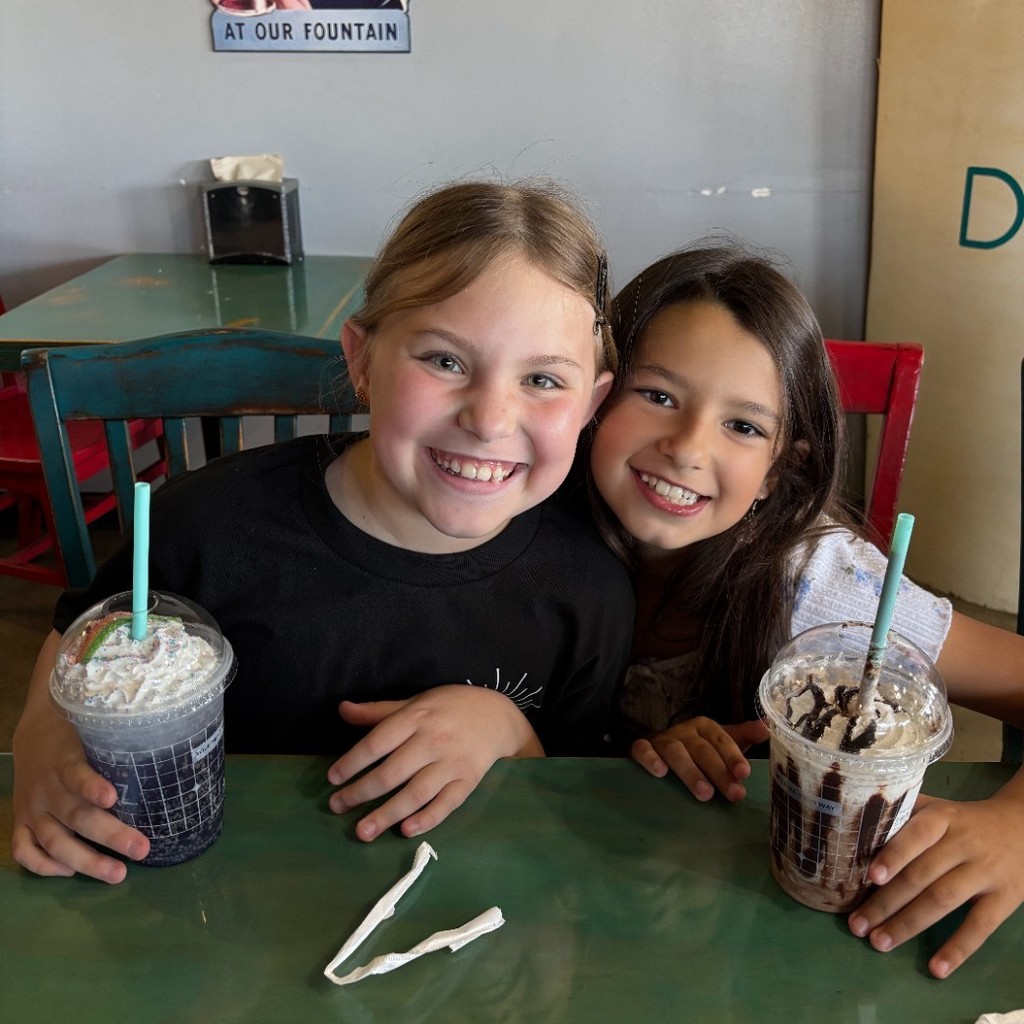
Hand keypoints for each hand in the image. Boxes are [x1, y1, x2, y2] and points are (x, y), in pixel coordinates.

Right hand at [11, 712, 149, 883]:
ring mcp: (31, 809)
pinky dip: (44, 866)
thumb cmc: (76, 737)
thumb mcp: (93, 734)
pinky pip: (24, 850)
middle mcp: (45, 789)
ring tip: (117, 874)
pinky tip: (69, 872)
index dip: (91, 787)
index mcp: (64, 763)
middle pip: (76, 816)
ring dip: (85, 861)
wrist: (34, 735)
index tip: (112, 798)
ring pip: (53, 841)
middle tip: (141, 849)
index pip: (75, 775)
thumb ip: (115, 751)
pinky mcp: (20, 822)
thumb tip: (162, 763)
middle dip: (109, 835)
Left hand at [327, 685, 542, 840]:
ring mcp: (452, 763)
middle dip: (361, 792)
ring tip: (362, 831)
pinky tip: (405, 830)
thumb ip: (379, 711)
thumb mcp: (415, 702)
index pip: (378, 742)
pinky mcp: (468, 781)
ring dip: (387, 814)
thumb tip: (342, 709)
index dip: (353, 762)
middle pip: (393, 772)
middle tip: (337, 807)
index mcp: (416, 717)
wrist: (498, 715)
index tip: (333, 778)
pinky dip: (426, 819)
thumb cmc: (449, 707)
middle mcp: (433, 740)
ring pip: (416, 793)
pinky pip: (446, 804)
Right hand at [631, 716, 769, 801]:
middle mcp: (684, 731)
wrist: (662, 751)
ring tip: (704, 794)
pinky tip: (660, 772)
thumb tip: (767, 728)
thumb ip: (744, 736)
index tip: (744, 774)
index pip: (722, 739)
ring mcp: (663, 739)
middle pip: (702, 749)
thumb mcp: (723, 743)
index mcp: (705, 727)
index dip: (733, 756)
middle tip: (733, 794)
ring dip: (690, 772)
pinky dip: (650, 758)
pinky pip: (642, 749)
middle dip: (719, 772)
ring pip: (675, 751)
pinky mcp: (643, 748)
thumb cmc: (699, 750)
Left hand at [848, 787, 1023, 977]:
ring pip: (943, 900)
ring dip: (908, 924)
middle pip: (922, 874)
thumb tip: (855, 826)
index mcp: (942, 817)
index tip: (871, 877)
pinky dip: (958, 948)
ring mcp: (985, 872)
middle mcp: (963, 843)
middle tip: (857, 924)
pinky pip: (980, 926)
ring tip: (879, 942)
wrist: (1023, 827)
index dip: (895, 855)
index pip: (917, 835)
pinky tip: (936, 968)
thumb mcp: (939, 809)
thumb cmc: (965, 821)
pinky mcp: (1006, 898)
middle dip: (886, 901)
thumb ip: (904, 815)